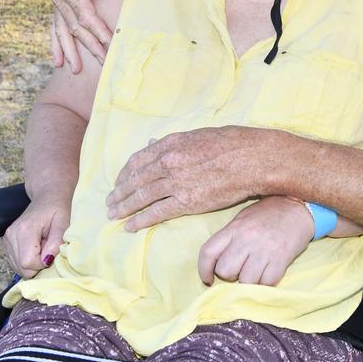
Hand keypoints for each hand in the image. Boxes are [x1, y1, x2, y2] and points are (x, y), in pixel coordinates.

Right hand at [1, 194, 70, 278]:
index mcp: (25, 229)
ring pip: (18, 268)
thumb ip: (56, 242)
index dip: (43, 263)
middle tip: (47, 246)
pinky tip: (34, 247)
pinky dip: (27, 260)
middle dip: (38, 264)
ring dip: (33, 262)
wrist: (47, 197)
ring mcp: (6, 239)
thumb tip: (47, 260)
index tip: (51, 249)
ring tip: (41, 245)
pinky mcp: (6, 244)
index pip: (28, 262)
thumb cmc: (57, 209)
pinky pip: (16, 263)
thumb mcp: (63, 222)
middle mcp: (11, 235)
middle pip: (22, 268)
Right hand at [50, 0, 128, 72]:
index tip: (111, 47)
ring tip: (76, 70)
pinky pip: (56, 29)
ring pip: (63, 31)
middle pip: (75, 27)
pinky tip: (58, 61)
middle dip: (90, 46)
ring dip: (70, 52)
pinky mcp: (58, 6)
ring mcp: (56, 2)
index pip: (86, 17)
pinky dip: (57, 45)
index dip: (99, 33)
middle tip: (103, 62)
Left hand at [106, 126, 284, 230]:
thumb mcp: (198, 135)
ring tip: (114, 215)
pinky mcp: (186, 201)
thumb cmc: (232, 144)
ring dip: (124, 207)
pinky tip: (130, 226)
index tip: (119, 181)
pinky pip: (156, 213)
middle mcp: (168, 161)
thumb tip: (152, 143)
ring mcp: (176, 182)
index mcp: (170, 144)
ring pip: (141, 197)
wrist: (252, 159)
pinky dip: (140, 220)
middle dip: (119, 192)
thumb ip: (173, 142)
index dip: (125, 173)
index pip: (138, 160)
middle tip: (109, 202)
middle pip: (135, 180)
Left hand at [198, 197, 313, 285]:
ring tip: (255, 272)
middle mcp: (246, 238)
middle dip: (230, 275)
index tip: (208, 279)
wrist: (298, 207)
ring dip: (249, 282)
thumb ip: (230, 238)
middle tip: (240, 270)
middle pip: (225, 271)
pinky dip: (266, 284)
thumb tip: (218, 263)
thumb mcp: (243, 219)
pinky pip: (266, 283)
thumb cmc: (268, 214)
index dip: (203, 270)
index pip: (208, 252)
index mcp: (234, 228)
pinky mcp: (281, 259)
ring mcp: (264, 249)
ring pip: (245, 281)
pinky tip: (267, 274)